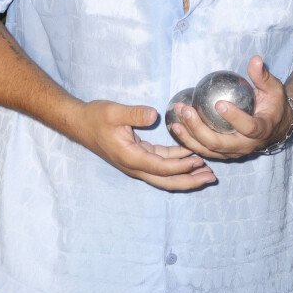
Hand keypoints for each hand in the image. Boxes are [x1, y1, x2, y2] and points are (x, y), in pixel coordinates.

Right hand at [75, 99, 216, 189]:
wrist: (80, 124)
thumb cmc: (96, 117)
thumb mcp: (114, 112)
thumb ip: (134, 114)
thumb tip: (153, 114)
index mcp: (130, 157)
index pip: (161, 167)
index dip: (181, 166)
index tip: (199, 159)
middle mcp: (135, 166)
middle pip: (166, 180)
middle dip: (190, 181)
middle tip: (212, 177)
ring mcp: (136, 164)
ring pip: (165, 176)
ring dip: (186, 174)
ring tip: (207, 172)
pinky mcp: (138, 157)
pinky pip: (161, 164)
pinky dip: (176, 163)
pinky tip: (191, 157)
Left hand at [170, 56, 292, 158]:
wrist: (275, 126)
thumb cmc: (273, 103)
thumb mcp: (273, 88)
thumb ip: (262, 76)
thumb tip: (255, 59)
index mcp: (262, 130)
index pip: (248, 127)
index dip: (234, 118)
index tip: (219, 104)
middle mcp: (246, 146)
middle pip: (220, 143)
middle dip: (199, 129)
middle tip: (186, 110)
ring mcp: (234, 153)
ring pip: (208, 149)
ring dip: (189, 135)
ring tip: (176, 118)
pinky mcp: (224, 155)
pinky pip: (203, 150)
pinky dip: (188, 141)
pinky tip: (176, 126)